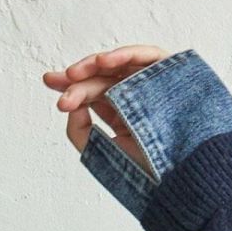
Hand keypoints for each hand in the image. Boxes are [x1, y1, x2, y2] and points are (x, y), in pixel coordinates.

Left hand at [42, 45, 169, 167]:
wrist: (181, 175)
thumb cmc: (148, 170)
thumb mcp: (103, 153)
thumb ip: (80, 131)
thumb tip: (71, 105)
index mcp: (122, 115)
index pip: (93, 94)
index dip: (71, 86)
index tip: (50, 81)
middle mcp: (136, 97)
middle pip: (101, 79)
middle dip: (77, 80)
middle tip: (59, 85)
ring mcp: (153, 85)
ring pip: (120, 65)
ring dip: (96, 64)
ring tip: (75, 72)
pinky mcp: (170, 74)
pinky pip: (148, 56)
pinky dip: (126, 55)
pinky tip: (104, 62)